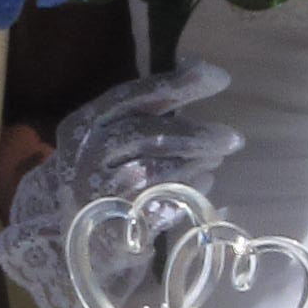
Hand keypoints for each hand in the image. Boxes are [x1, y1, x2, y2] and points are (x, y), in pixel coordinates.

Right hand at [0, 64, 239, 307]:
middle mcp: (84, 157)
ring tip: (216, 160)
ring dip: (194, 164)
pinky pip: (159, 208)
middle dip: (194, 134)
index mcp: (83, 125)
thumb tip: (201, 72)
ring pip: (154, 172)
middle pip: (145, 135)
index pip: (131, 96)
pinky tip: (204, 185)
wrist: (75, 236)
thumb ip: (149, 108)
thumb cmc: (105, 174)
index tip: (220, 78)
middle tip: (232, 138)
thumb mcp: (113, 137)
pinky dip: (188, 194)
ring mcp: (96, 195)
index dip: (177, 84)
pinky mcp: (114, 228)